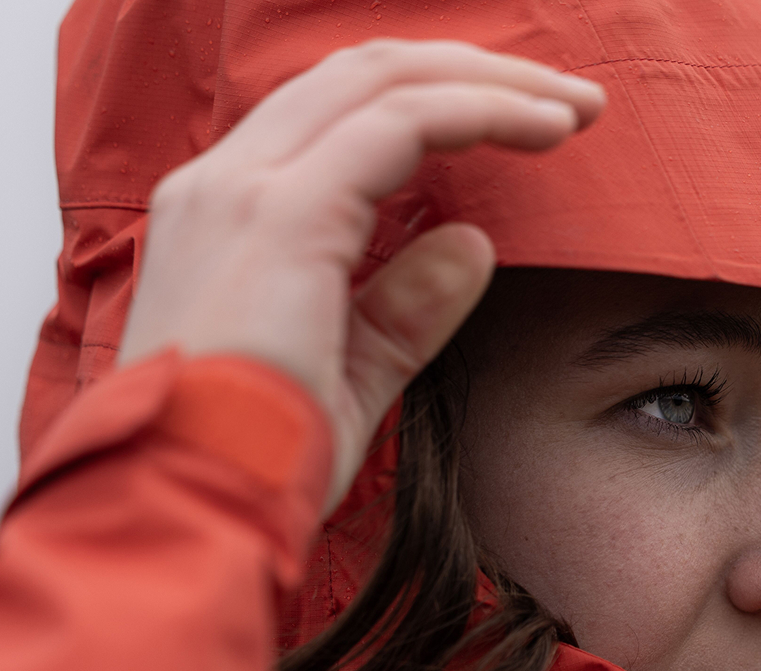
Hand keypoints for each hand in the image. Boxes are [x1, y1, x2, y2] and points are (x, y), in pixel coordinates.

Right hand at [118, 39, 606, 508]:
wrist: (185, 509)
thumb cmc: (253, 464)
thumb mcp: (346, 376)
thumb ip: (401, 308)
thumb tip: (472, 245)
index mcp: (223, 215)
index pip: (337, 114)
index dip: (436, 100)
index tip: (528, 123)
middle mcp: (222, 184)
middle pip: (363, 75)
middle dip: (474, 70)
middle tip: (569, 96)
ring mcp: (244, 190)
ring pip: (386, 81)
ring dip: (492, 82)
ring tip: (576, 106)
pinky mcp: (282, 214)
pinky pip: (404, 124)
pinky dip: (483, 111)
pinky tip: (546, 128)